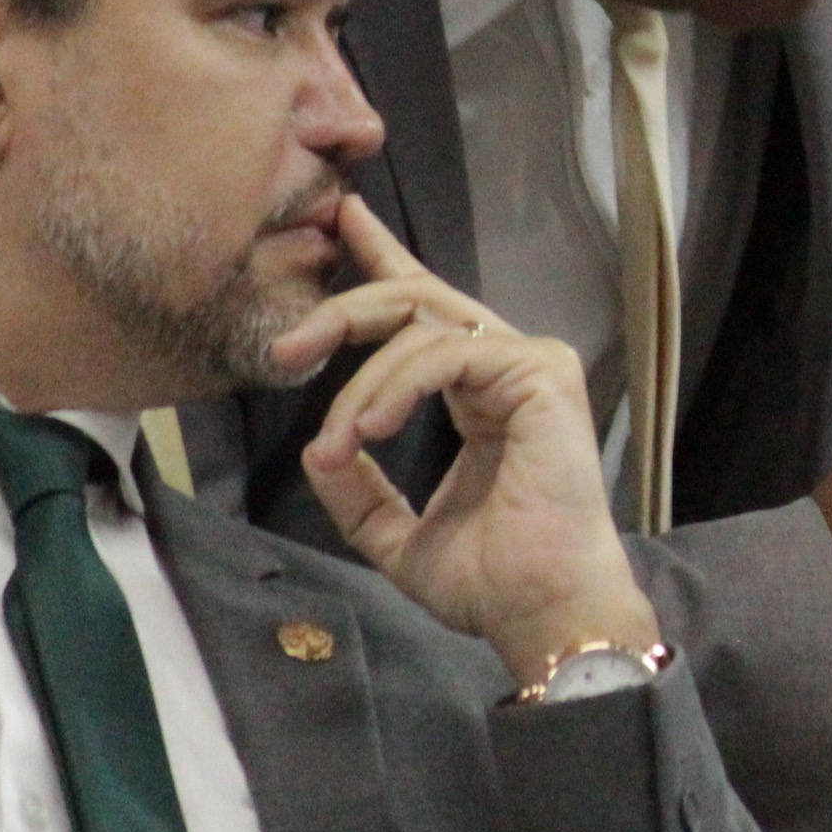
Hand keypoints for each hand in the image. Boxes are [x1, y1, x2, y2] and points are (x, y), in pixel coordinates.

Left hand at [273, 199, 659, 678]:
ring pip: (422, 325)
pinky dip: (396, 389)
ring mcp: (530, 365)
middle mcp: (508, 368)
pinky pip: (447, 355)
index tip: (342, 222)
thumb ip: (361, 495)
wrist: (541, 610)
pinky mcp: (540, 373)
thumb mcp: (396, 537)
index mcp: (481, 394)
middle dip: (344, 311)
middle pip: (415, 299)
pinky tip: (372, 430)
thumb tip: (319, 451)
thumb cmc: (492, 583)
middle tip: (289, 348)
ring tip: (339, 443)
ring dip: (360, 383)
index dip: (382, 260)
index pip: (426, 314)